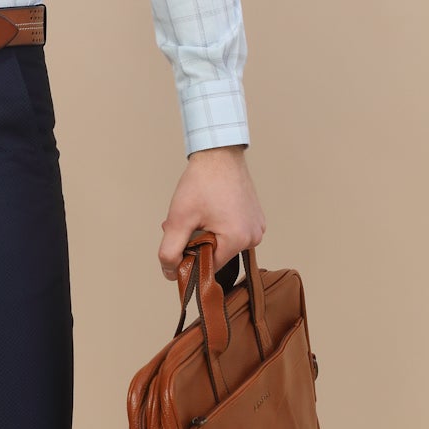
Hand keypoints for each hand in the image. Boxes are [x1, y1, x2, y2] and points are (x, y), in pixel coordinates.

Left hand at [156, 145, 265, 280]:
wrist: (218, 154)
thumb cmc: (201, 182)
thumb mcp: (179, 219)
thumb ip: (170, 251)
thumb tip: (171, 274)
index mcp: (238, 240)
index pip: (209, 267)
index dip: (190, 257)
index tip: (181, 241)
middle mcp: (254, 237)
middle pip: (217, 255)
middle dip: (197, 244)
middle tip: (186, 223)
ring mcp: (257, 227)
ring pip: (224, 244)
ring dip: (207, 235)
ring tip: (196, 215)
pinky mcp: (256, 218)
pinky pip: (234, 232)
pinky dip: (219, 227)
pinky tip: (209, 211)